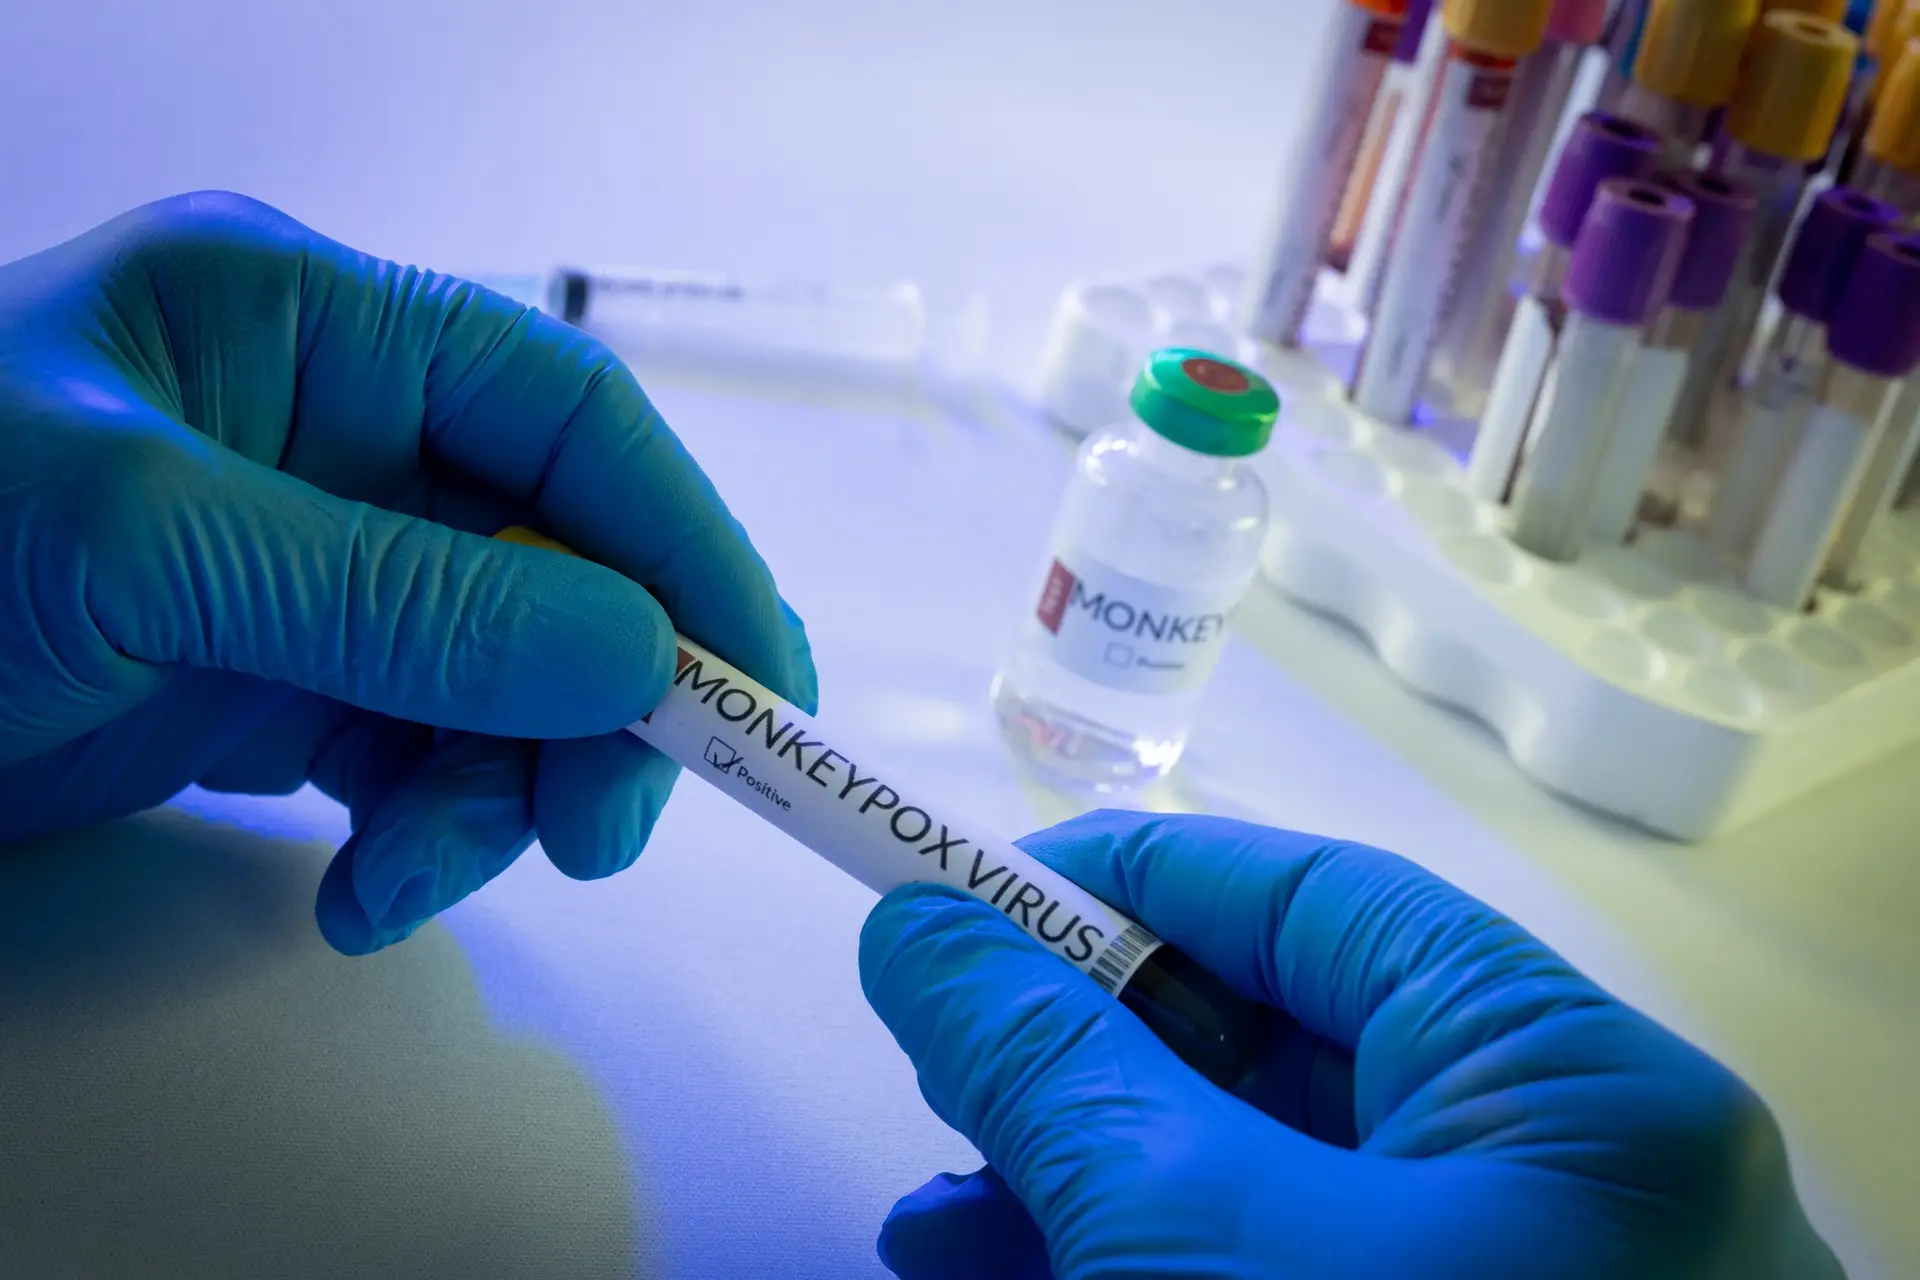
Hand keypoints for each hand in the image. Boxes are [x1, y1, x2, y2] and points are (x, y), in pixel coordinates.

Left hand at [0, 191, 815, 952]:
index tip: (751, 679)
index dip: (681, 542)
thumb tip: (635, 653)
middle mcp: (337, 435)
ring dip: (494, 798)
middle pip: (559, 566)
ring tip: (403, 884)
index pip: (566, 417)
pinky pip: (422, 757)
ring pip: (504, 682)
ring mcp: (318, 567)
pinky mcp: (284, 680)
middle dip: (596, 706)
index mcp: (314, 326)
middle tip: (600, 833)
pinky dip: (419, 836)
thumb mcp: (148, 548)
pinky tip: (357, 893)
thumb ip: (400, 603)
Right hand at [860, 810, 1842, 1279]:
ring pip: (1263, 1181)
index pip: (1321, 906)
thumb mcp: (1193, 1248)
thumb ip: (1056, 1074)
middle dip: (1087, 1053)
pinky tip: (996, 1275)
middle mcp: (1570, 1179)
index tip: (967, 887)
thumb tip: (921, 929)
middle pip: (1285, 1048)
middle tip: (940, 1051)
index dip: (1132, 881)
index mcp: (1571, 1089)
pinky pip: (1273, 1279)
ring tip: (932, 1208)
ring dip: (1083, 1180)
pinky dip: (1136, 1269)